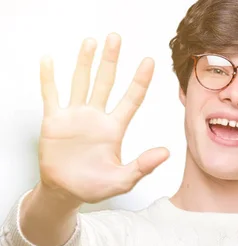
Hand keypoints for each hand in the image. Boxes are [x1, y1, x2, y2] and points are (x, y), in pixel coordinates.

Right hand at [38, 33, 168, 203]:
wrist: (66, 192)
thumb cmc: (95, 186)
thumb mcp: (123, 180)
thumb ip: (142, 166)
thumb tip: (166, 152)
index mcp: (114, 129)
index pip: (131, 99)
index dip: (140, 80)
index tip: (149, 61)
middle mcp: (96, 117)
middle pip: (105, 82)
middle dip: (110, 60)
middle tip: (115, 37)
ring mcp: (75, 116)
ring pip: (81, 82)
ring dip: (84, 62)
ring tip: (91, 41)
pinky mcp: (54, 121)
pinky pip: (51, 95)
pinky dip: (48, 78)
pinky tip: (49, 60)